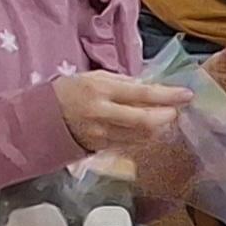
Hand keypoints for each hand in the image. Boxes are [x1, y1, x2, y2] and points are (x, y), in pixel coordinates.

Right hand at [55, 70, 189, 155]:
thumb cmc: (70, 91)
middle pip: (145, 121)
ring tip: (164, 120)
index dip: (168, 96)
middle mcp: (102, 114)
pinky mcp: (99, 148)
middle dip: (166, 117)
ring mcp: (100, 134)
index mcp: (101, 90)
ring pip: (140, 136)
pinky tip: (148, 131)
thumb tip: (152, 87)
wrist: (38, 118)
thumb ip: (124, 82)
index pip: (143, 94)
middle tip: (176, 111)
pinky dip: (142, 137)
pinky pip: (129, 144)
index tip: (187, 95)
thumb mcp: (95, 77)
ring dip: (158, 129)